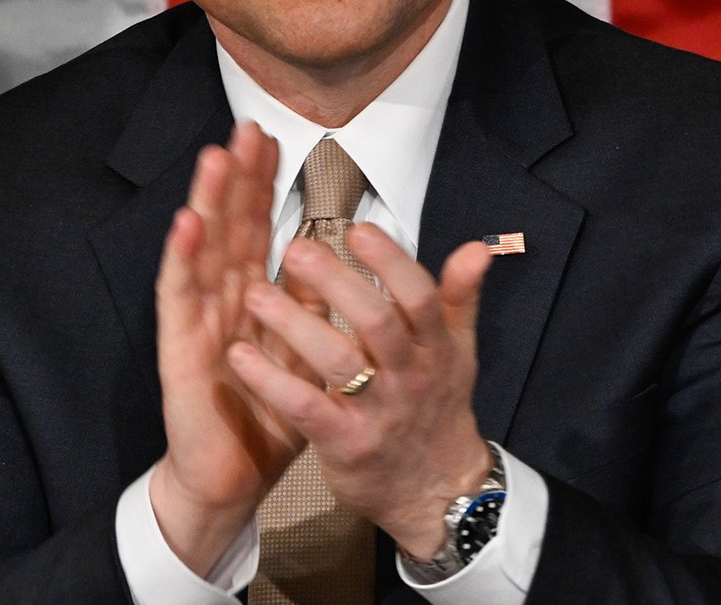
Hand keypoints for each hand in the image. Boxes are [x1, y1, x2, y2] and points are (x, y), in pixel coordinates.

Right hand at [149, 121, 308, 572]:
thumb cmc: (264, 416)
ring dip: (207, 203)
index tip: (272, 137)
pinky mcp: (179, 352)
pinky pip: (180, 300)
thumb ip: (310, 307)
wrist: (231, 479)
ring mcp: (196, 323)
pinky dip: (182, 260)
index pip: (255, 229)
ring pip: (202, 252)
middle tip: (246, 126)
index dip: (261, 185)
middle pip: (228, 228)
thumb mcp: (302, 354)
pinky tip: (186, 225)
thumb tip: (333, 261)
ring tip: (215, 157)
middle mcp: (220, 303)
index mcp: (249, 300)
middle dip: (237, 178)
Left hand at [229, 222, 495, 558]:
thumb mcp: (457, 352)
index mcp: (436, 348)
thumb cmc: (436, 409)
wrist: (434, 492)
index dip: (391, 261)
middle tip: (295, 250)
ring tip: (256, 293)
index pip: (419, 296)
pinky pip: (305, 408)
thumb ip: (460, 296)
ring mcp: (377, 412)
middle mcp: (410, 376)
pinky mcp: (345, 444)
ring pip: (338, 362)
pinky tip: (242, 354)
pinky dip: (272, 380)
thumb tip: (478, 246)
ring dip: (294, 325)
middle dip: (336, 282)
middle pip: (377, 322)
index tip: (358, 229)